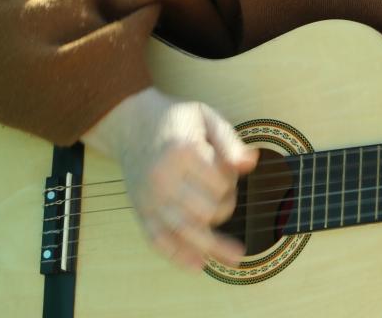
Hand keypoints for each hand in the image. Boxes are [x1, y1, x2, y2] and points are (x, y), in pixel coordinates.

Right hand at [82, 88, 258, 269]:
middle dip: (224, 207)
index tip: (229, 171)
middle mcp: (163, 178)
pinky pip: (158, 240)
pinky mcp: (141, 211)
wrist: (131, 123)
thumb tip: (250, 163)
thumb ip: (229, 141)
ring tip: (234, 257)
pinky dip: (178, 256)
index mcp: (182, 151)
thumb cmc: (174, 119)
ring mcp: (150, 198)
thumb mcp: (206, 117)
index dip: (231, 181)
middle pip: (205, 210)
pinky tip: (197, 265)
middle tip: (225, 194)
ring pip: (185, 232)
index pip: (219, 182)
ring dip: (212, 246)